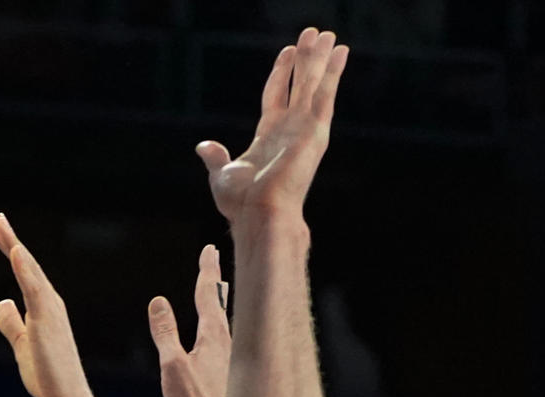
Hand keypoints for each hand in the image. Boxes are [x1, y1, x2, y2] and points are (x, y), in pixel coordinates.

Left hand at [0, 210, 94, 396]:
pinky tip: (15, 251)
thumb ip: (11, 322)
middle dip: (6, 236)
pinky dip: (25, 269)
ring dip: (13, 244)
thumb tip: (1, 301)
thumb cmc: (48, 374)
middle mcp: (49, 300)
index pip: (21, 268)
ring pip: (29, 269)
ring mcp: (49, 309)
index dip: (7, 244)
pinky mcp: (46, 321)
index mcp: (42, 304)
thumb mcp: (22, 344)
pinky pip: (34, 290)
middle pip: (24, 261)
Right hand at [148, 243, 229, 396]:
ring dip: (221, 306)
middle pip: (222, 304)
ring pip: (227, 323)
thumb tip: (158, 302)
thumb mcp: (172, 364)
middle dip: (216, 283)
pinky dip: (223, 329)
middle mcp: (229, 342)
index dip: (207, 270)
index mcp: (214, 335)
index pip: (209, 294)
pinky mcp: (233, 376)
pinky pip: (228, 342)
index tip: (210, 250)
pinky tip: (222, 340)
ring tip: (220, 295)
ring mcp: (233, 359)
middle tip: (215, 264)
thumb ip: (165, 332)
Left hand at [198, 27, 348, 225]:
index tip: (288, 51)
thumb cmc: (242, 205)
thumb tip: (203, 147)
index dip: (281, 72)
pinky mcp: (315, 130)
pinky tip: (341, 51)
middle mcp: (290, 130)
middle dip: (306, 59)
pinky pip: (326, 93)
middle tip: (314, 33)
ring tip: (328, 33)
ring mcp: (305, 129)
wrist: (259, 214)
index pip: (277, 95)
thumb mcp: (223, 175)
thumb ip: (216, 157)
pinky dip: (334, 71)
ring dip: (321, 58)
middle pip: (299, 85)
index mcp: (269, 137)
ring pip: (314, 84)